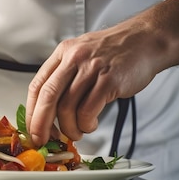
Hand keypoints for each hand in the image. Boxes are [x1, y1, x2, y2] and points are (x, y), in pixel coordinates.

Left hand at [26, 0, 178, 145]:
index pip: (37, 86)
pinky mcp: (109, 81)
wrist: (147, 39)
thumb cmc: (115, 52)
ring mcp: (91, 69)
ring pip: (67, 107)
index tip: (33, 129)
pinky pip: (88, 111)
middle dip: (41, 124)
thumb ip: (65, 77)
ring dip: (69, 128)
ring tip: (76, 133)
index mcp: (63, 53)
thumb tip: (48, 111)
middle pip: (48, 97)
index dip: (32, 112)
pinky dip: (86, 124)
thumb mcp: (82, 54)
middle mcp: (74, 58)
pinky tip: (91, 125)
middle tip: (44, 139)